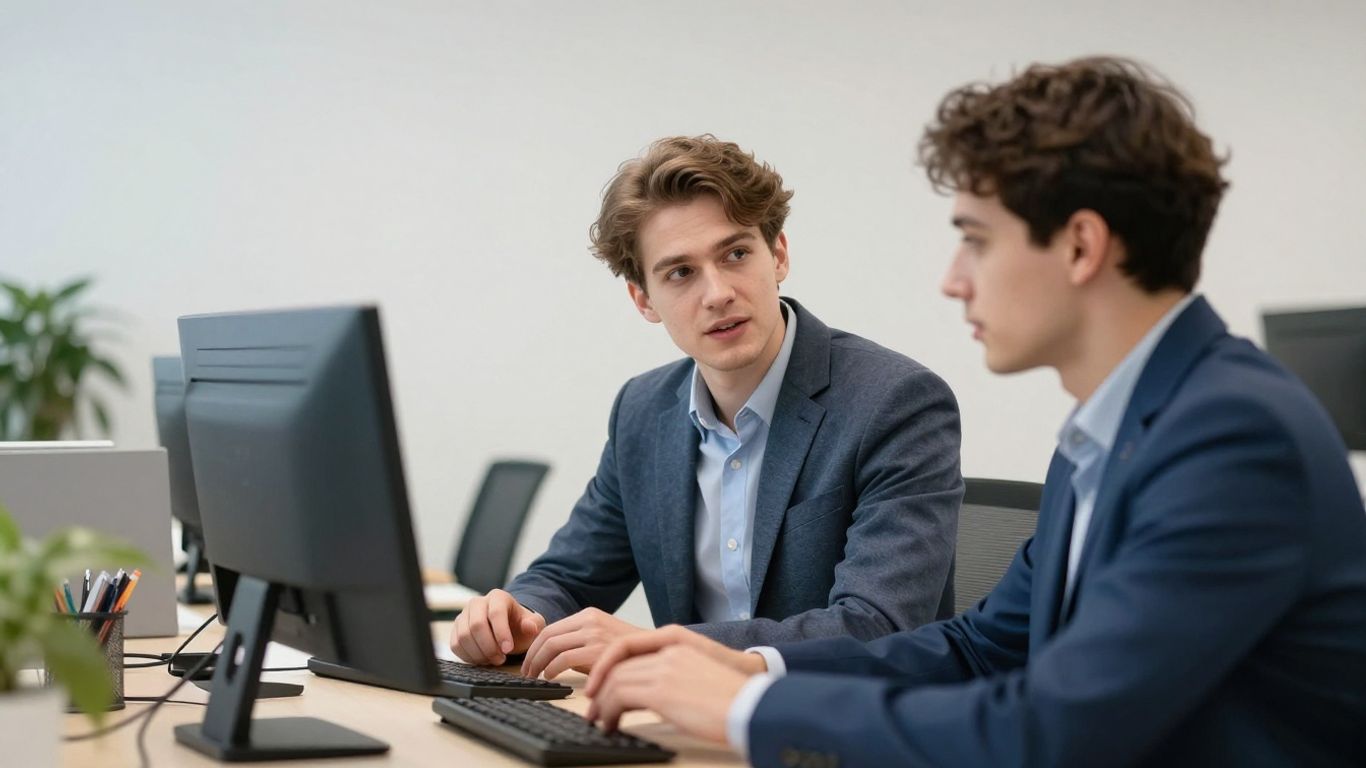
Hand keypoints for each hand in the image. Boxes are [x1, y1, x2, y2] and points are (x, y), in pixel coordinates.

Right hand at [449, 589, 544, 665]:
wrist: (508, 629)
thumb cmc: (520, 626)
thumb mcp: (532, 624)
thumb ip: (533, 624)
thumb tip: (530, 626)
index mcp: (498, 597)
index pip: (495, 613)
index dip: (501, 633)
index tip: (508, 650)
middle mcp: (477, 603)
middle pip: (476, 625)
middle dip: (489, 647)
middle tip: (501, 659)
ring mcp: (464, 615)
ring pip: (464, 636)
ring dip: (479, 653)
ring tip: (494, 660)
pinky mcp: (456, 629)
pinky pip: (455, 645)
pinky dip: (468, 656)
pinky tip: (482, 660)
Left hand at [520, 607, 645, 678]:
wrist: (657, 653)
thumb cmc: (630, 654)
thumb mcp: (602, 639)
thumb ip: (580, 642)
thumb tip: (553, 656)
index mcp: (589, 614)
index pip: (550, 628)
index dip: (535, 647)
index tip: (530, 662)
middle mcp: (590, 620)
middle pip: (547, 636)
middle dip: (532, 656)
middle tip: (526, 672)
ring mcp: (594, 633)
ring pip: (552, 647)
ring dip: (538, 664)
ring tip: (535, 677)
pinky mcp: (598, 649)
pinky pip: (563, 659)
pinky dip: (551, 669)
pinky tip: (550, 678)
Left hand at [585, 644, 750, 744]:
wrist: (751, 706)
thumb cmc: (729, 699)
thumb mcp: (693, 677)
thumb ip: (666, 678)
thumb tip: (638, 699)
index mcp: (676, 642)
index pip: (626, 647)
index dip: (607, 667)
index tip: (597, 686)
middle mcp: (668, 651)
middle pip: (618, 665)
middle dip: (601, 690)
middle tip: (593, 711)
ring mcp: (665, 669)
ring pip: (615, 680)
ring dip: (602, 703)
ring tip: (599, 722)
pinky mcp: (662, 691)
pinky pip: (620, 697)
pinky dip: (609, 712)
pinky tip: (611, 725)